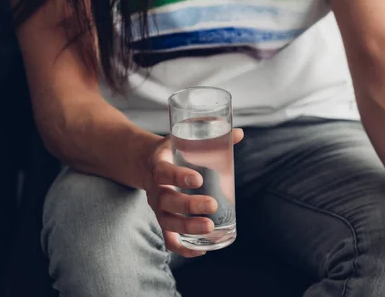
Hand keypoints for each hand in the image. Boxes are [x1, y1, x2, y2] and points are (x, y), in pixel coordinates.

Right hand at [143, 129, 243, 257]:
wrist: (146, 162)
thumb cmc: (173, 150)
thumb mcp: (185, 139)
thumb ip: (209, 135)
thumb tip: (238, 133)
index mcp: (158, 166)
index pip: (165, 173)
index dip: (179, 177)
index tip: (198, 179)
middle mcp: (155, 189)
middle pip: (168, 201)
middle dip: (189, 205)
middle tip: (211, 205)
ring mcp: (157, 207)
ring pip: (167, 222)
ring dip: (187, 227)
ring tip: (209, 228)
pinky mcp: (162, 219)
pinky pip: (168, 238)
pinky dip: (182, 248)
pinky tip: (201, 252)